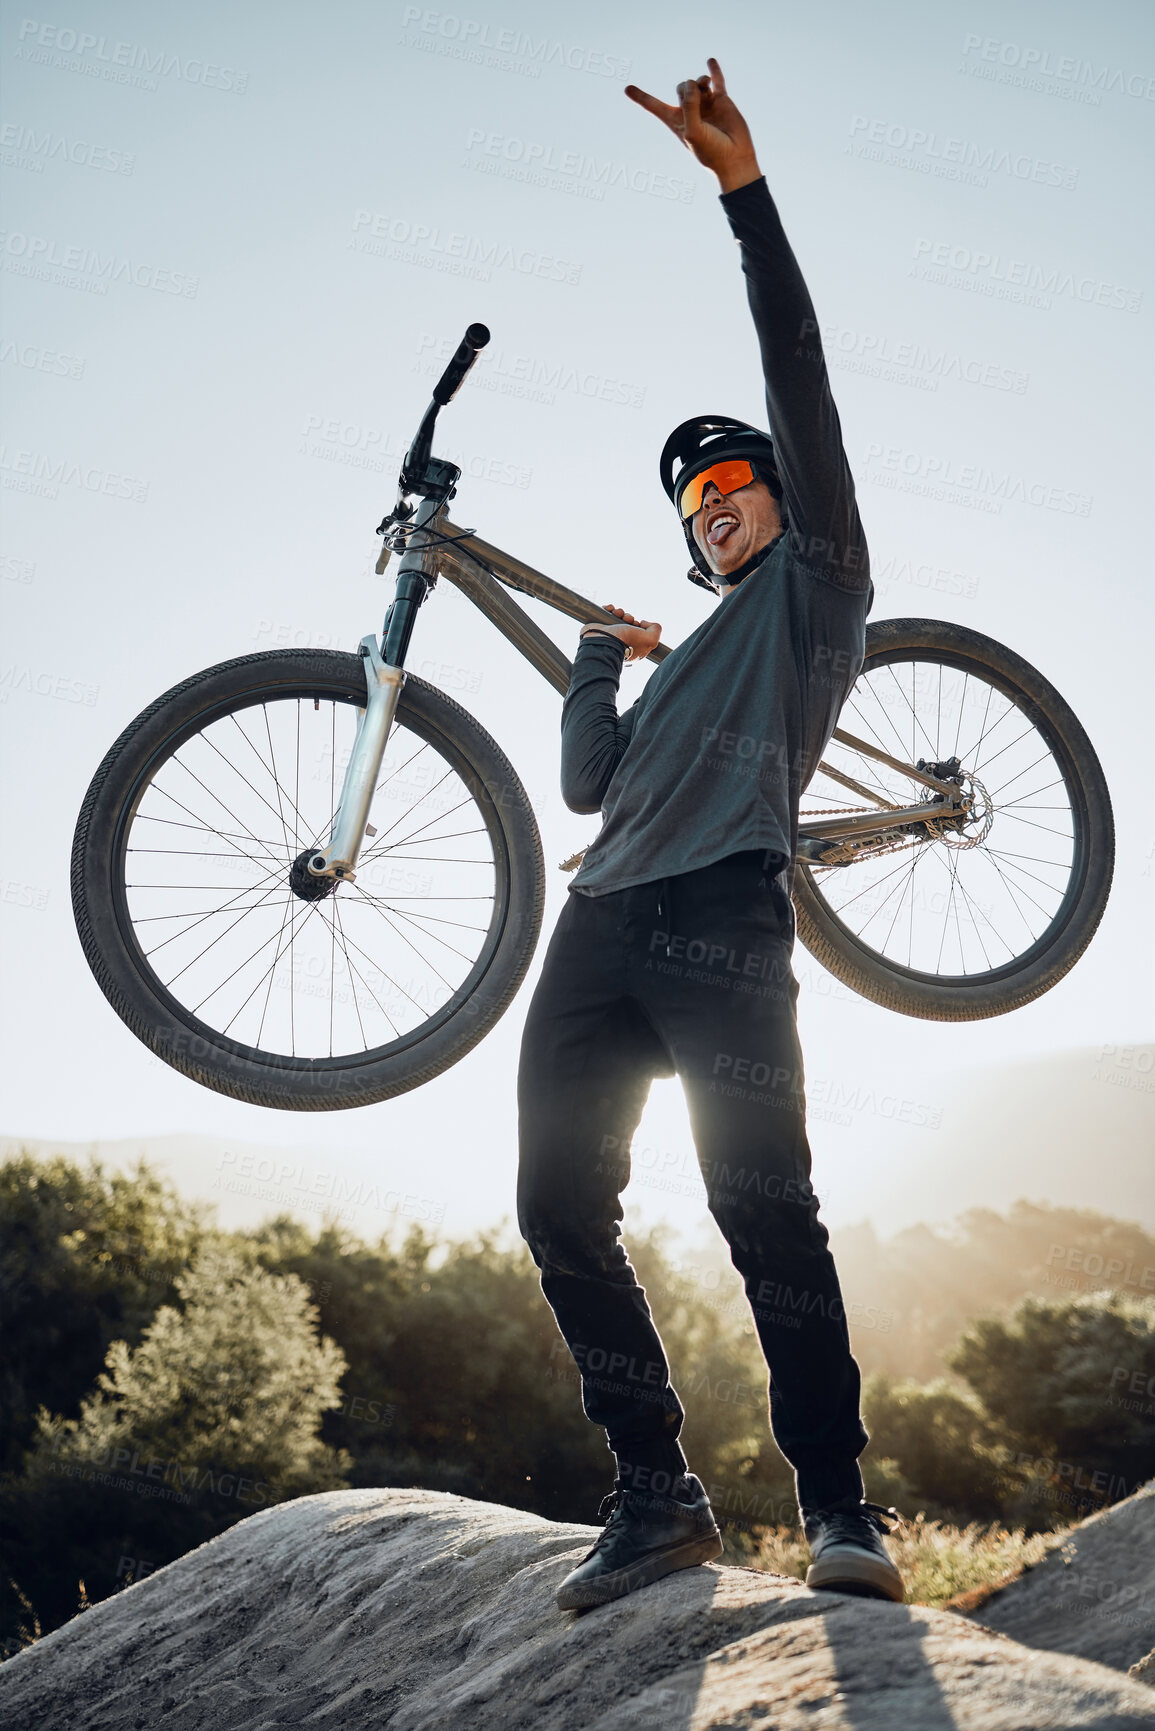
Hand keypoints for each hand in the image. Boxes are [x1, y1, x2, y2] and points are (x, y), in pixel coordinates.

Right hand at [582, 605, 661, 662]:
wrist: (602, 641)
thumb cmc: (625, 642)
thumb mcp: (650, 639)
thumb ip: (656, 630)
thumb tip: (644, 623)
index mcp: (633, 648)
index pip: (639, 634)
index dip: (640, 626)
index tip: (638, 625)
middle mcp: (621, 642)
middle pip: (629, 624)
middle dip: (629, 618)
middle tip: (628, 620)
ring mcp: (610, 635)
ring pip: (618, 618)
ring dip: (620, 612)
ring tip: (618, 614)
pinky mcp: (599, 628)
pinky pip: (606, 614)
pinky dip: (609, 609)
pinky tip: (610, 610)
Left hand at [625, 59, 759, 192]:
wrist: (734, 159)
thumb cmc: (711, 151)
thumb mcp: (693, 132)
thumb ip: (689, 107)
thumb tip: (692, 84)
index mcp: (676, 122)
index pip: (655, 106)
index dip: (641, 97)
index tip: (627, 89)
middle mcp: (689, 112)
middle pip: (680, 88)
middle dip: (686, 88)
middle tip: (696, 99)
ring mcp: (705, 105)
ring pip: (697, 83)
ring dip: (699, 81)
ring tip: (706, 85)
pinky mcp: (721, 101)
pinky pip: (716, 81)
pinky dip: (713, 70)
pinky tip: (710, 61)